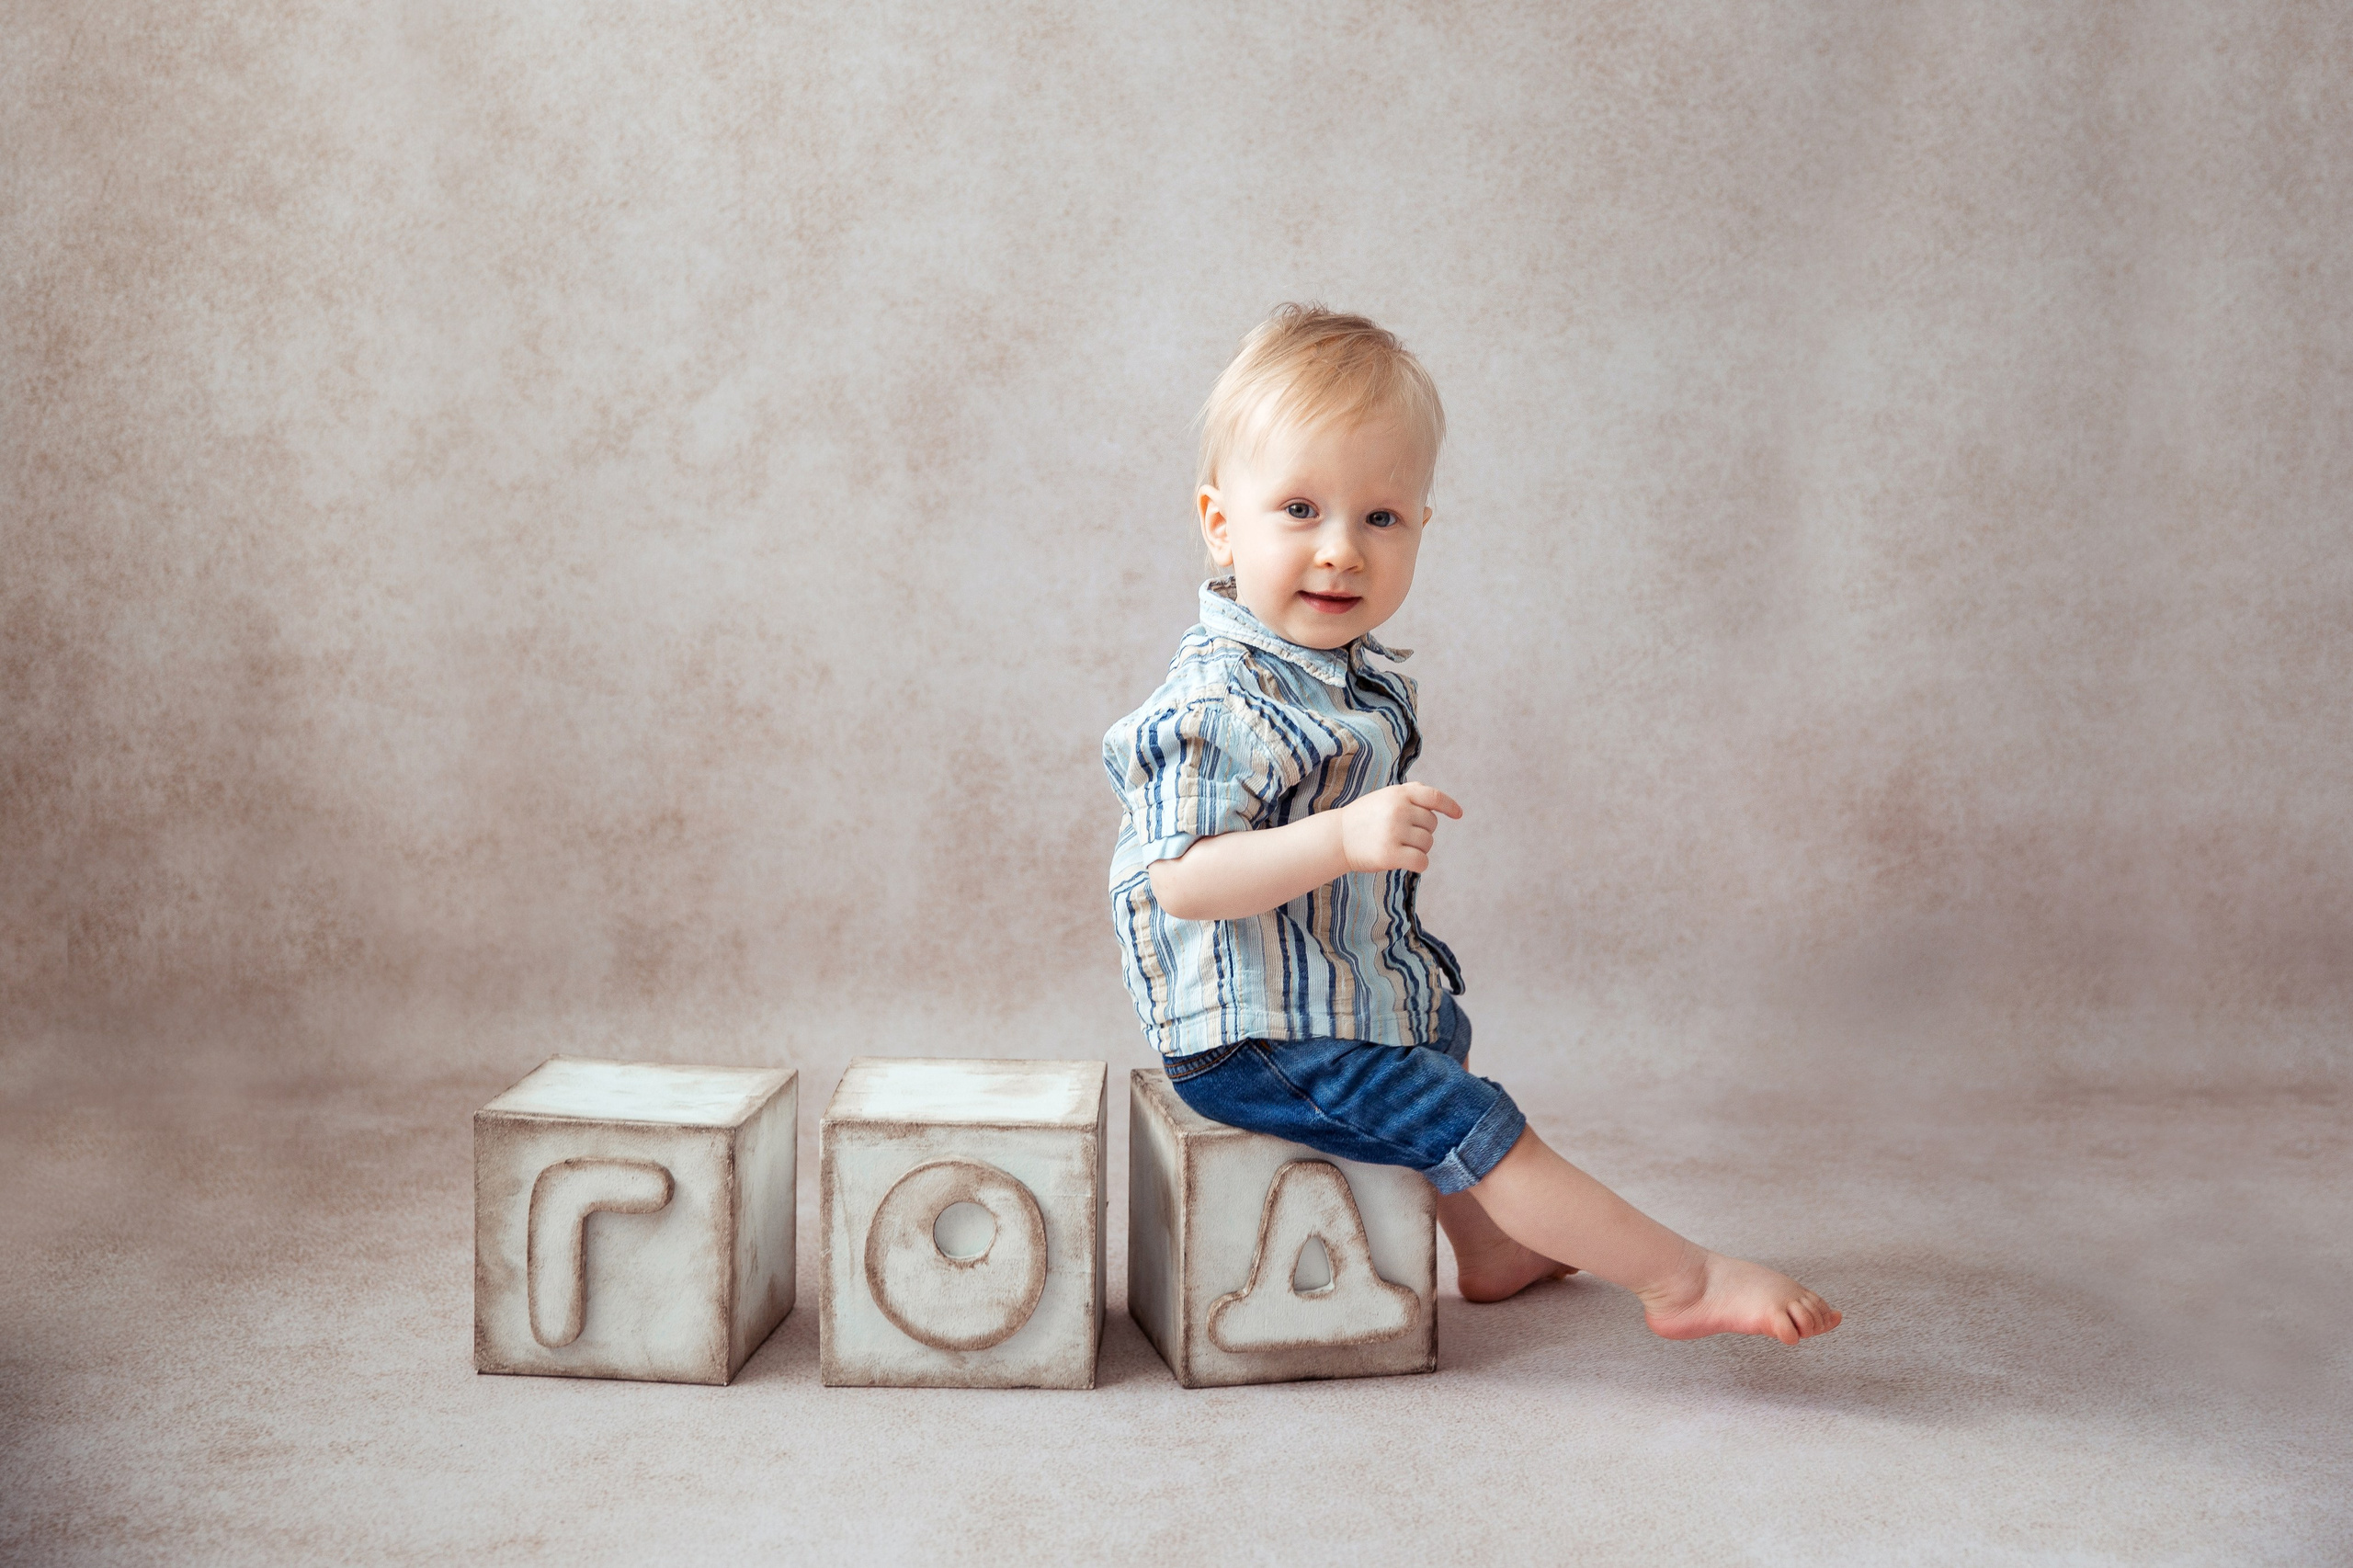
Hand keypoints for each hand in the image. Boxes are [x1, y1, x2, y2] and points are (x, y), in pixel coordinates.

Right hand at [1337, 783, 1462, 873]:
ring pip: (1428, 844)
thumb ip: (1410, 794)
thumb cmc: (1364, 818)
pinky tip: (1407, 862)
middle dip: (1422, 831)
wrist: (1337, 838)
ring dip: (1419, 848)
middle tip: (1402, 835)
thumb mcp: (1385, 797)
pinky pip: (1422, 861)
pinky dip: (1419, 864)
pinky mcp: (1390, 854)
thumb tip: (1439, 803)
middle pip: (1432, 825)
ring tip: (1398, 847)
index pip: (1433, 797)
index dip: (1449, 805)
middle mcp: (1398, 810)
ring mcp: (1394, 832)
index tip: (1458, 814)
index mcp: (1398, 794)